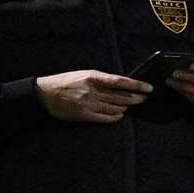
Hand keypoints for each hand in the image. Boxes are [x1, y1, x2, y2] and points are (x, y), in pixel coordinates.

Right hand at [36, 70, 152, 122]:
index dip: (137, 85)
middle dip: (135, 98)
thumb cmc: (65, 82)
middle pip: (121, 96)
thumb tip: (120, 85)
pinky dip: (116, 116)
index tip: (148, 88)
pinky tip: (120, 114)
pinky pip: (106, 118)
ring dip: (126, 107)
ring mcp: (89, 104)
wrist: (45, 94)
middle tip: (143, 98)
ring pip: (116, 108)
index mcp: (93, 77)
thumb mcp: (83, 74)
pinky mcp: (85, 115)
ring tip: (131, 105)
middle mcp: (93, 90)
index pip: (121, 81)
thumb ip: (100, 79)